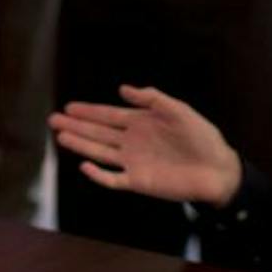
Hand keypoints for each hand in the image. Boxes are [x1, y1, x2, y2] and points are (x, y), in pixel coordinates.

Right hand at [50, 84, 242, 206]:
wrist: (217, 170)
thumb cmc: (202, 138)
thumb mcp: (179, 110)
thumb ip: (152, 99)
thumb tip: (123, 89)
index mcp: (141, 123)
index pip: (108, 115)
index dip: (89, 111)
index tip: (69, 106)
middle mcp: (133, 142)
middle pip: (98, 132)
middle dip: (76, 125)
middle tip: (53, 119)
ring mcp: (133, 162)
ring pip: (100, 152)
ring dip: (81, 144)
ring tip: (61, 137)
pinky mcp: (138, 182)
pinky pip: (113, 179)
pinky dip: (98, 174)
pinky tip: (84, 165)